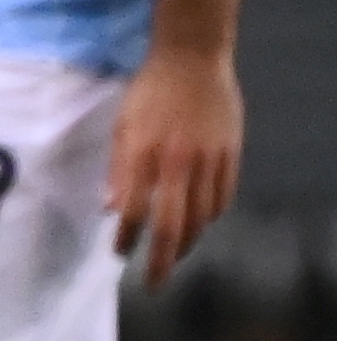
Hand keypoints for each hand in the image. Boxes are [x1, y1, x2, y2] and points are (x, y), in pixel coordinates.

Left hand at [109, 42, 241, 283]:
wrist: (193, 59)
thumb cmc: (149, 91)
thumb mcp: (122, 125)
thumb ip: (118, 169)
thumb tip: (110, 209)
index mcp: (145, 154)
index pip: (135, 211)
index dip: (127, 239)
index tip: (120, 255)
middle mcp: (178, 162)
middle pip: (172, 225)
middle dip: (161, 260)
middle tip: (154, 282)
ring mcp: (209, 160)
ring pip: (202, 218)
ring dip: (187, 242)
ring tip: (174, 254)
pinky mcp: (231, 155)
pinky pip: (223, 199)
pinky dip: (211, 218)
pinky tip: (200, 224)